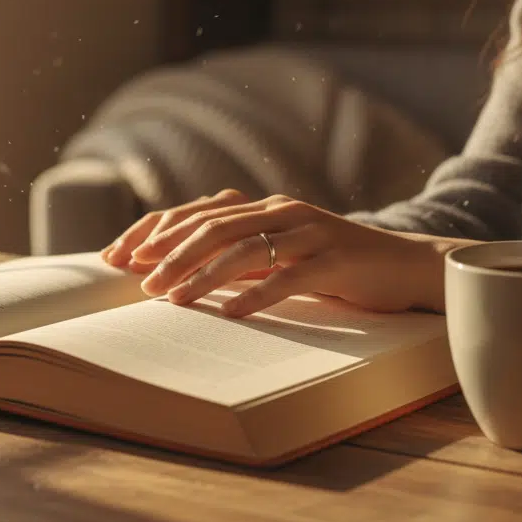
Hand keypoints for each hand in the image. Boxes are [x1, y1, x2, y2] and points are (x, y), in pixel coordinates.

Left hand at [101, 191, 465, 317]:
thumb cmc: (332, 265)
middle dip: (171, 254)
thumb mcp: (279, 256)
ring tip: (175, 300)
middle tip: (141, 283)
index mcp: (263, 208)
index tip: (117, 257)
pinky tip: (233, 313)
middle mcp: (281, 212)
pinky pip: (290, 276)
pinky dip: (258, 294)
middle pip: (214, 227)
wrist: (403, 266)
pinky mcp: (334, 260)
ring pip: (246, 249)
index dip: (154, 232)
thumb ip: (237, 256)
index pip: (195, 214)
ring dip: (204, 275)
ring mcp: (309, 233)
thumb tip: (176, 273)